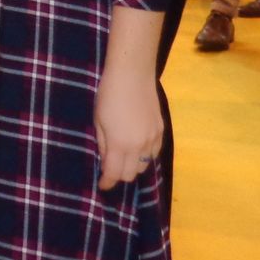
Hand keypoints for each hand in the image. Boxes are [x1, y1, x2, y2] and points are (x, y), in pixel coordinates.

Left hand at [94, 65, 161, 190]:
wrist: (132, 74)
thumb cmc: (108, 94)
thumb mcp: (98, 120)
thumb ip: (102, 144)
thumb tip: (105, 161)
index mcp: (119, 144)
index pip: (114, 174)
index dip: (106, 183)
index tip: (101, 185)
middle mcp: (139, 146)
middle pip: (130, 174)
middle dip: (118, 175)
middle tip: (109, 167)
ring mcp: (153, 139)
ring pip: (144, 166)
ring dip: (132, 166)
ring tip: (122, 155)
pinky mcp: (161, 131)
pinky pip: (153, 153)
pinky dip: (144, 156)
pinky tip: (136, 147)